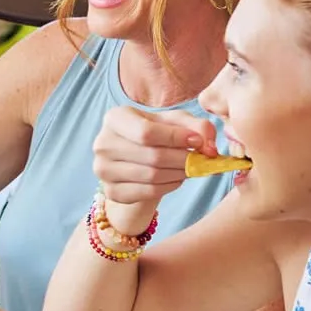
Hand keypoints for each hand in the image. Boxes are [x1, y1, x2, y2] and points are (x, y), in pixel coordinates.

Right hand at [92, 105, 215, 232]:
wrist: (137, 159)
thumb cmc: (158, 134)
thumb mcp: (177, 122)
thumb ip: (198, 127)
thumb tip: (208, 147)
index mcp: (115, 118)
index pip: (146, 132)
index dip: (176, 138)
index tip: (197, 142)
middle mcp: (102, 143)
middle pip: (152, 156)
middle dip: (183, 159)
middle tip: (200, 159)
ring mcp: (103, 169)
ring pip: (152, 176)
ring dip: (179, 173)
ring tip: (188, 167)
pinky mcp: (111, 191)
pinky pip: (148, 192)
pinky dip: (169, 186)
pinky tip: (175, 178)